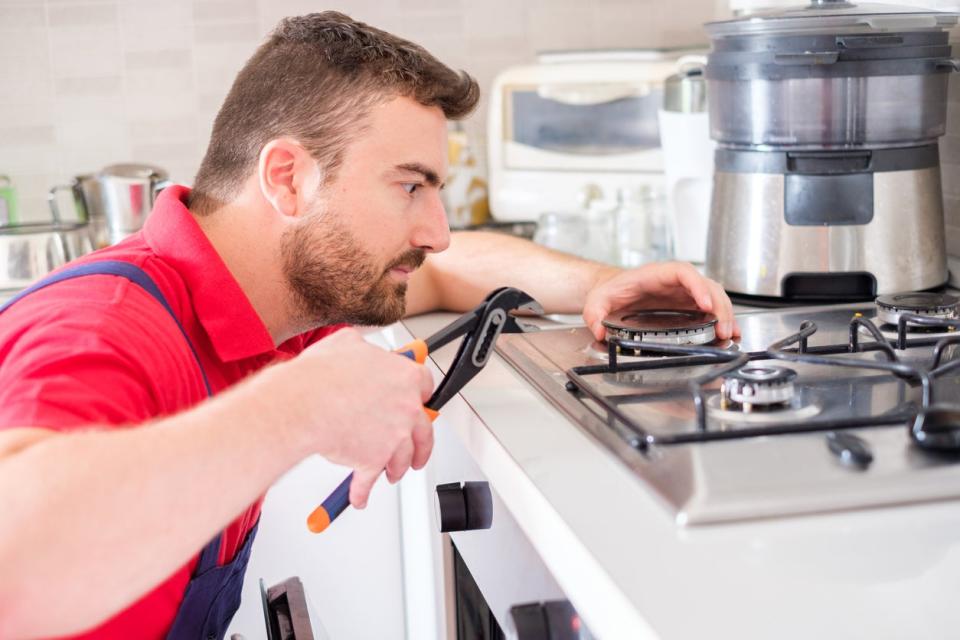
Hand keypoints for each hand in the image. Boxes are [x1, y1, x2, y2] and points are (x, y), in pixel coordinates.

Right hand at [256, 328, 434, 507]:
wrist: (300, 405)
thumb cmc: (318, 376)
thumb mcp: (346, 343)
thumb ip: (362, 347)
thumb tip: (361, 348)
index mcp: (404, 377)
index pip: (425, 386)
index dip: (420, 396)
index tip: (418, 400)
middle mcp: (405, 408)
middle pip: (424, 430)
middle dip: (420, 443)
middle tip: (417, 449)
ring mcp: (393, 437)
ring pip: (403, 458)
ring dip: (396, 467)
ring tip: (390, 472)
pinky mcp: (374, 461)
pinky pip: (368, 482)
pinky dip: (362, 492)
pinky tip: (359, 496)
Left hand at [582, 262, 739, 341]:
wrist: (614, 290)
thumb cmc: (611, 290)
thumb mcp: (598, 300)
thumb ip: (594, 313)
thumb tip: (599, 331)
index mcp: (656, 275)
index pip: (683, 273)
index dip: (698, 286)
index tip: (706, 303)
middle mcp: (675, 281)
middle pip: (706, 286)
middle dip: (718, 307)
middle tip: (722, 329)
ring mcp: (684, 292)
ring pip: (713, 296)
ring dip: (725, 314)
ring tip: (729, 334)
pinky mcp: (688, 303)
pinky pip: (711, 307)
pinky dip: (721, 319)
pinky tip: (728, 333)